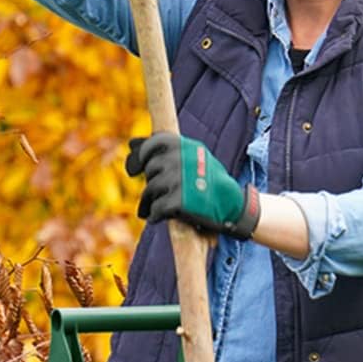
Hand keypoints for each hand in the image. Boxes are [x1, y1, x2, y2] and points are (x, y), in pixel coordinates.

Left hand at [125, 133, 260, 237]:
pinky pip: (156, 209)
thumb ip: (164, 151)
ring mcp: (178, 180)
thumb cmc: (210, 181)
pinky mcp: (177, 201)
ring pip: (150, 190)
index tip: (139, 167)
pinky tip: (159, 217)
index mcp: (184, 146)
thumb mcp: (192, 157)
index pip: (153, 144)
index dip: (143, 156)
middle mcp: (179, 160)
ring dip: (150, 201)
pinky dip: (155, 215)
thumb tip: (130, 144)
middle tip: (162, 192)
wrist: (232, 205)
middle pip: (150, 171)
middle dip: (152, 183)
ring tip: (158, 207)